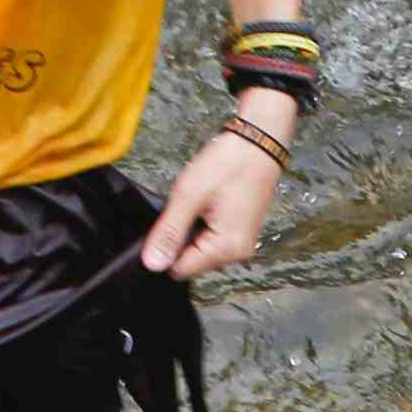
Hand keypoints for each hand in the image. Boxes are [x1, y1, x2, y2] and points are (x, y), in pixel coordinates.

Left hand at [139, 123, 279, 278]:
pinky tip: (206, 201)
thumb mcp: (189, 195)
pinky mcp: (240, 230)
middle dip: (180, 236)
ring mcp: (241, 242)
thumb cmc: (228, 164)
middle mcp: (237, 253)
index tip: (165, 223)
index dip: (165, 249)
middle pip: (191, 260)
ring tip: (197, 200)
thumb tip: (152, 265)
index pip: (181, 270)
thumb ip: (169, 232)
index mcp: (226, 250)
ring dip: (191, 227)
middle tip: (185, 205)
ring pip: (200, 247)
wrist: (259, 142)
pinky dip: (202, 221)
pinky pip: (211, 236)